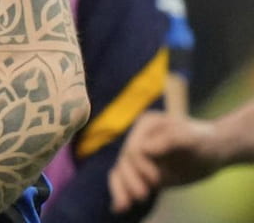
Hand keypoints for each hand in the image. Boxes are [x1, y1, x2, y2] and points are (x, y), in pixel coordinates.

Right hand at [108, 111, 222, 212]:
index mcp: (147, 124)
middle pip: (125, 161)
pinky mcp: (140, 169)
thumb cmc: (205, 141)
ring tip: (126, 206)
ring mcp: (138, 153)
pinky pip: (123, 179)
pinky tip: (119, 207)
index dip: (141, 166)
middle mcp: (138, 136)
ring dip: (122, 188)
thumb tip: (146, 149)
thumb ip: (171, 139)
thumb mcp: (193, 138)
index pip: (134, 148)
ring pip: (120, 170)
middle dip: (131, 179)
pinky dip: (120, 191)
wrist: (213, 152)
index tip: (157, 180)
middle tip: (143, 196)